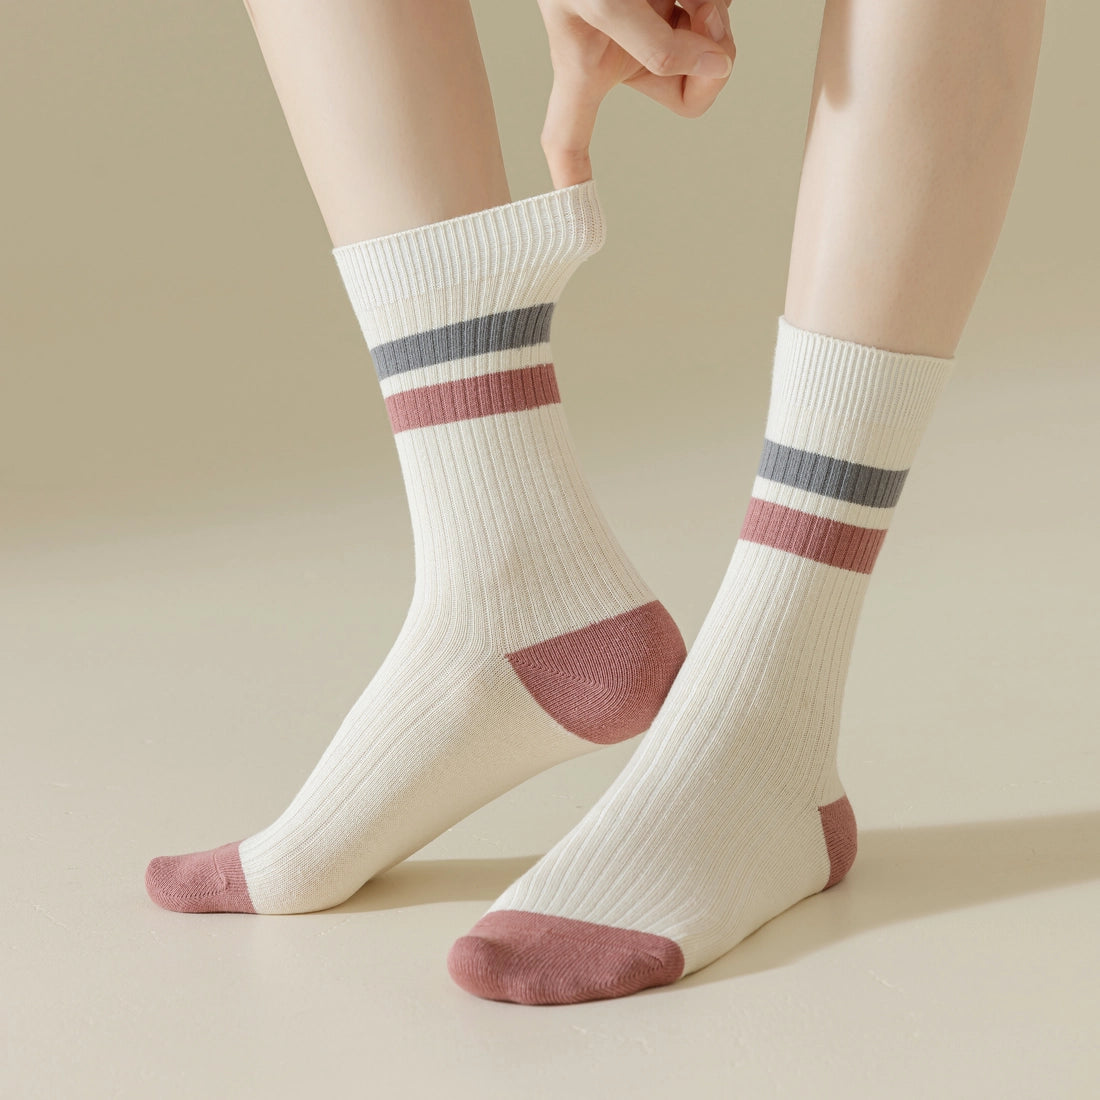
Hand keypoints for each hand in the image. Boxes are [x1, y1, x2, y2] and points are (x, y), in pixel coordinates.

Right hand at [536, 0, 736, 187]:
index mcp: (589, 71)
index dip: (569, 184)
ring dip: (716, 20)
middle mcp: (626, 54)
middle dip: (714, 60)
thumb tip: (719, 66)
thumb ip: (657, 47)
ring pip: (716, 48)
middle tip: (706, 23)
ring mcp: (657, 25)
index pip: (568, 141)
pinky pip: (720, 10)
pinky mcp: (679, 0)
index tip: (578, 231)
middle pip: (692, 91)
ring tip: (695, 0)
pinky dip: (716, 0)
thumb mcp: (604, 5)